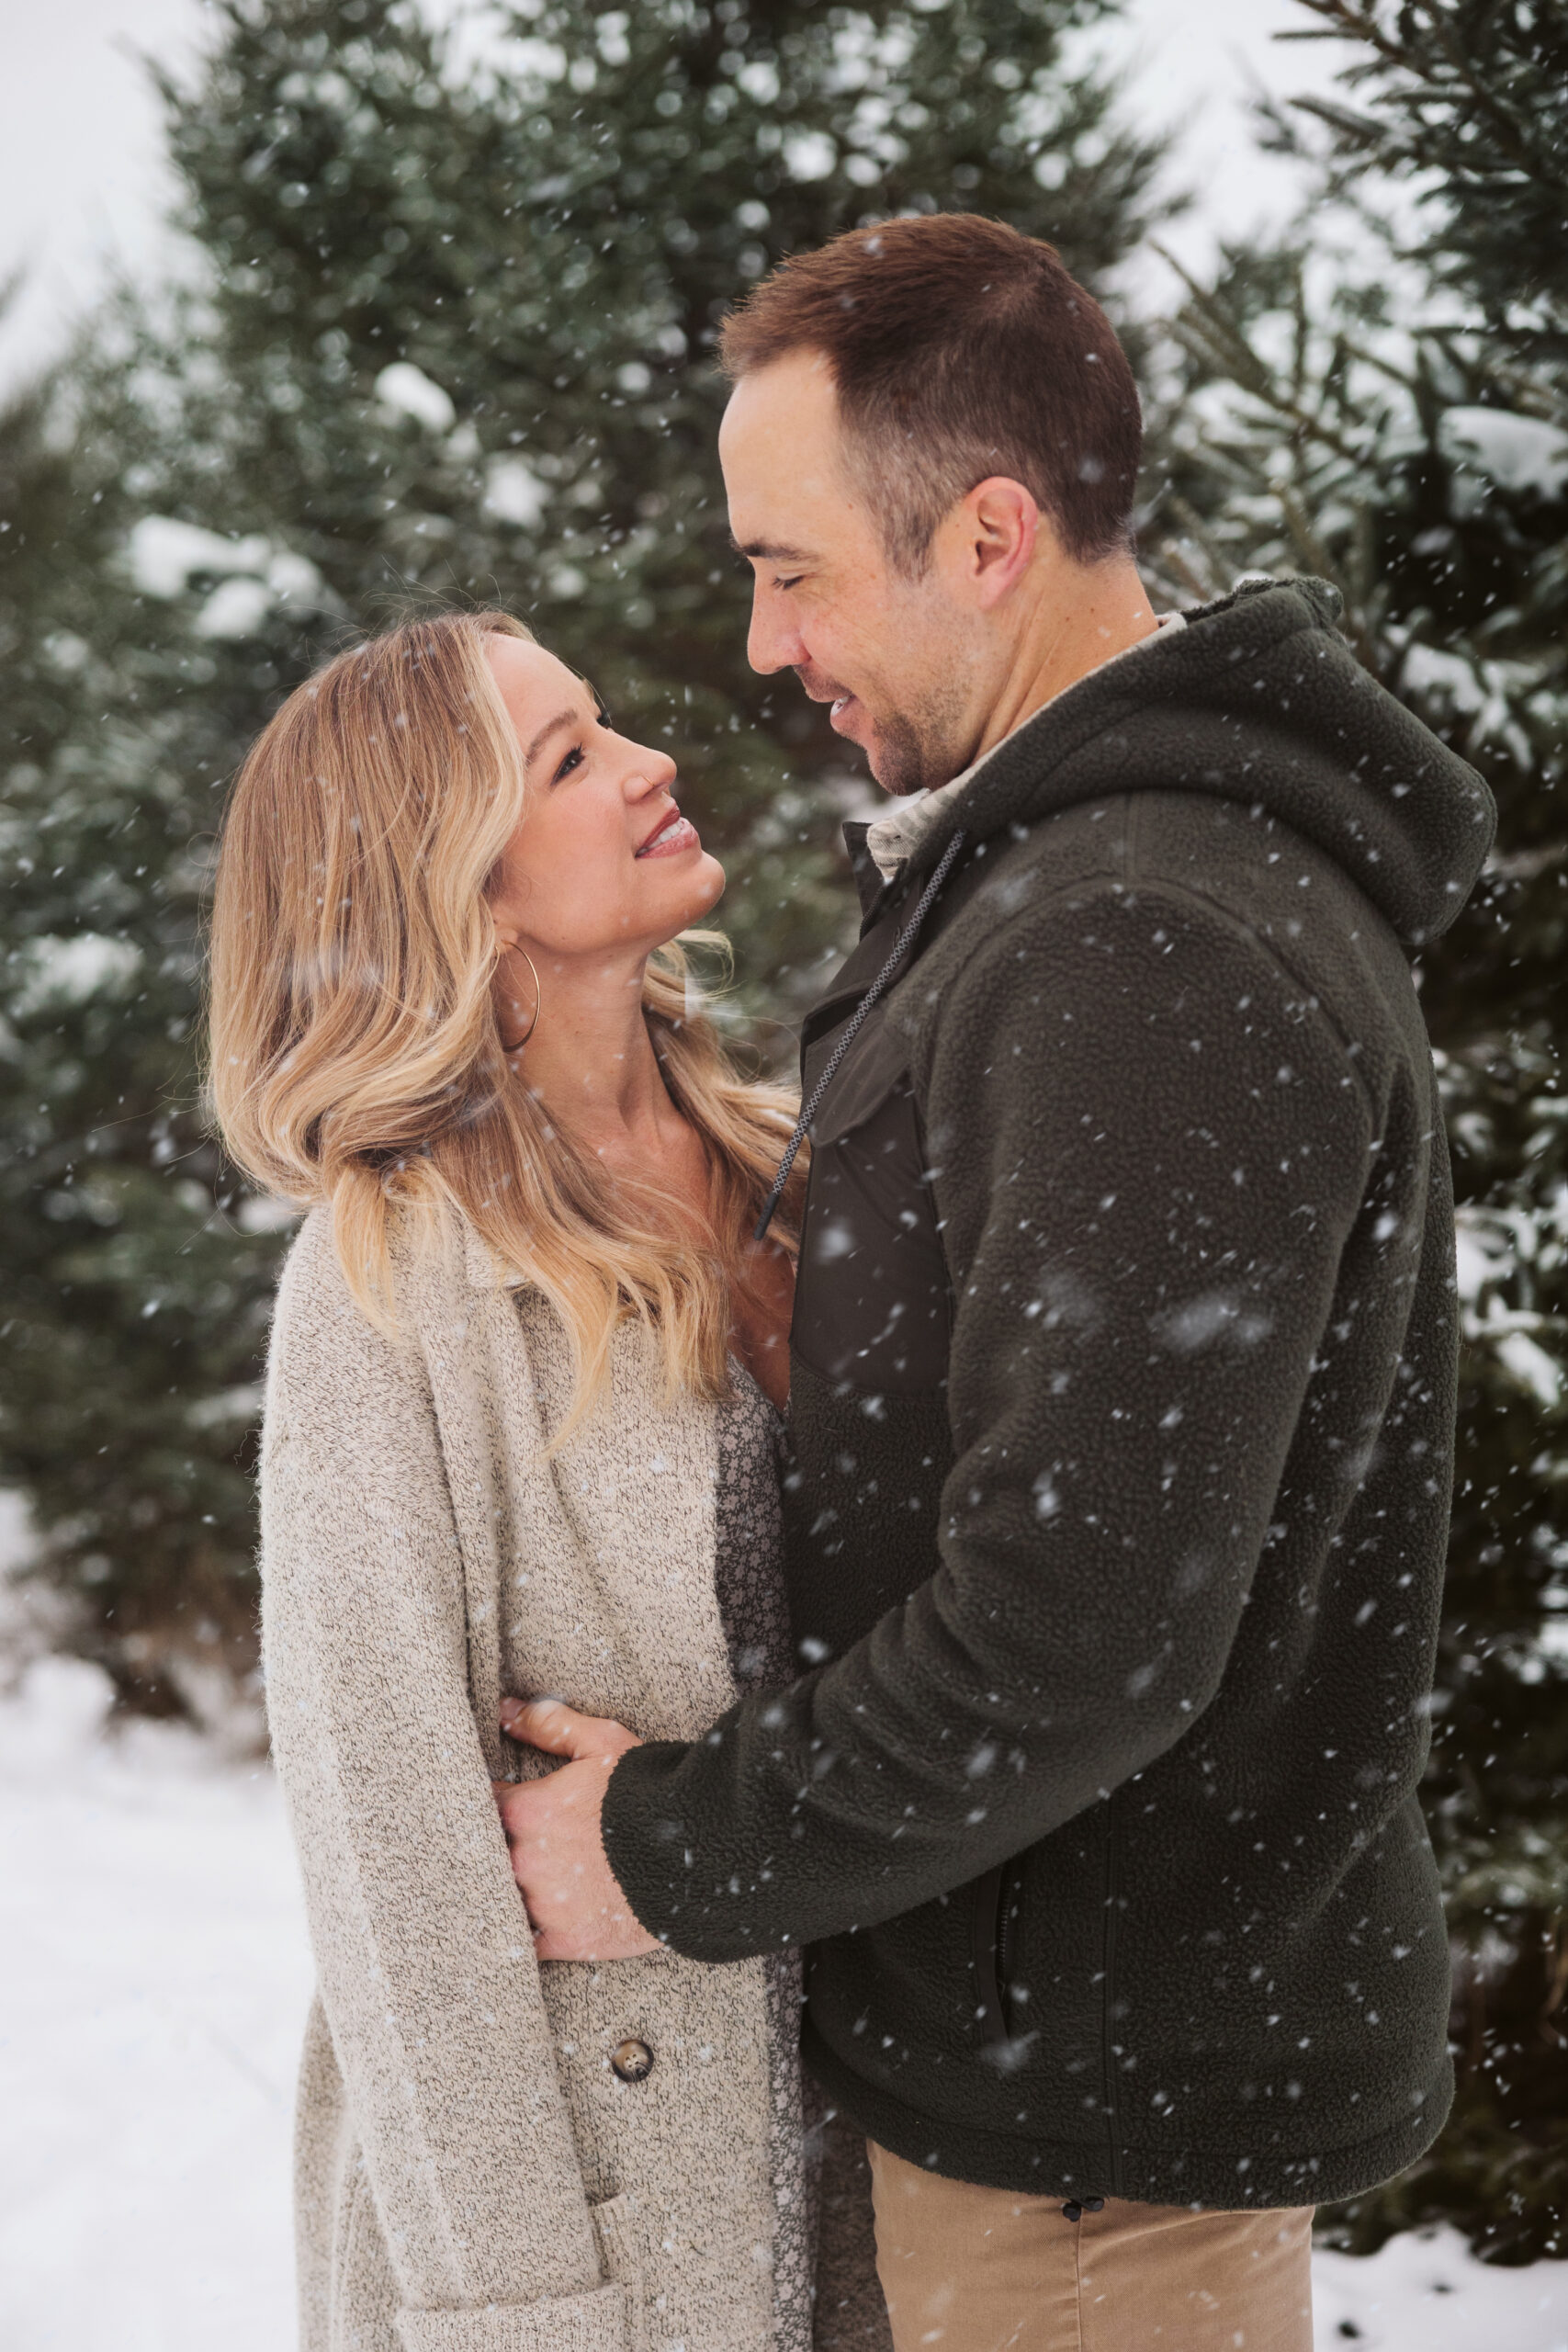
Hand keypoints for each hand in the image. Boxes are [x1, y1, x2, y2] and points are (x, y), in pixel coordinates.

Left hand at [492, 1697, 658, 1960]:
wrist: (699, 1850)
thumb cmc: (649, 1791)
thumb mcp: (603, 1743)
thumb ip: (551, 1726)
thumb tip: (506, 1710)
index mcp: (528, 1812)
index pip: (481, 1806)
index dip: (487, 1804)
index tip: (498, 1804)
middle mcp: (526, 1861)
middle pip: (486, 1856)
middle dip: (494, 1847)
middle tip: (512, 1842)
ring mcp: (545, 1905)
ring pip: (503, 1899)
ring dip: (508, 1888)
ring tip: (524, 1880)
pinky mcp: (566, 1941)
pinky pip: (526, 1943)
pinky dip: (524, 1932)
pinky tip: (530, 1921)